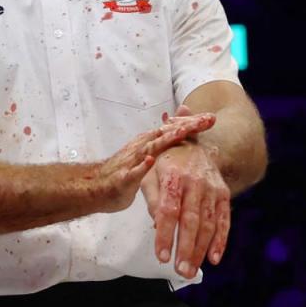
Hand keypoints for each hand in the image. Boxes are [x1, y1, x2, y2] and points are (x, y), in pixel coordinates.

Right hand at [96, 113, 215, 213]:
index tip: (211, 119)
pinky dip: (142, 166)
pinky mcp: (123, 178)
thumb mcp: (146, 157)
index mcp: (148, 143)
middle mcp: (141, 147)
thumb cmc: (122, 174)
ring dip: (167, 139)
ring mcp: (131, 161)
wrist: (94, 187)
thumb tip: (175, 129)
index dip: (191, 124)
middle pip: (166, 133)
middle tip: (207, 120)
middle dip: (187, 126)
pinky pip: (133, 171)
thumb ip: (160, 145)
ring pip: (151, 147)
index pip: (172, 129)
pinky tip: (150, 161)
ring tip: (184, 132)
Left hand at [140, 105, 230, 278]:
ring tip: (191, 270)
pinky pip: (224, 220)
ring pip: (208, 223)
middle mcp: (195, 182)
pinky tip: (214, 258)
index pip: (169, 210)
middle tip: (180, 271)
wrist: (193, 145)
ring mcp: (212, 189)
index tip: (162, 256)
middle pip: (191, 220)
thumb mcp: (150, 174)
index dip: (166, 235)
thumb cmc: (165, 163)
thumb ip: (152, 199)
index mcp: (173, 176)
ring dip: (200, 250)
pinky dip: (221, 240)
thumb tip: (158, 226)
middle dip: (185, 248)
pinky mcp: (223, 194)